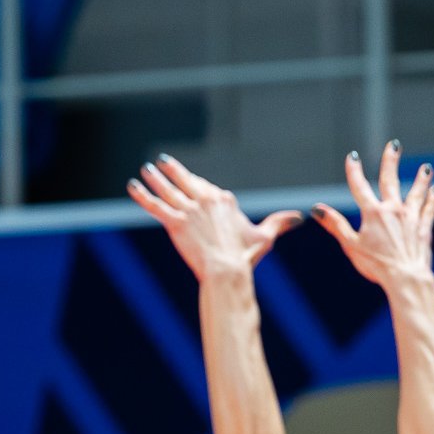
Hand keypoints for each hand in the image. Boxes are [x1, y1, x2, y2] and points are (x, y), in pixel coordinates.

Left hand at [127, 155, 302, 279]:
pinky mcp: (175, 222)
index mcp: (224, 200)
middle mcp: (205, 200)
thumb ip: (279, 223)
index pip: (206, 187)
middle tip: (160, 162)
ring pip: (167, 189)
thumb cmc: (245, 257)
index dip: (197, 186)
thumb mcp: (264, 237)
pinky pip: (155, 205)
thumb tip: (301, 217)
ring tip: (146, 170)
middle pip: (185, 180)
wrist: (227, 271)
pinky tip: (132, 186)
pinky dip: (142, 195)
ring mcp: (189, 210)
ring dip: (154, 178)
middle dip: (172, 170)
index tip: (190, 182)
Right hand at [310, 141, 433, 287]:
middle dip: (390, 161)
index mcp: (373, 213)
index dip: (354, 171)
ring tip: (426, 168)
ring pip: (416, 192)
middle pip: (390, 181)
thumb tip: (317, 209)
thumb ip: (335, 225)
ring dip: (421, 179)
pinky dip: (432, 199)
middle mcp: (393, 210)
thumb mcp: (351, 245)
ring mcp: (410, 218)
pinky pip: (429, 209)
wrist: (405, 277)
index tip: (352, 157)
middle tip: (394, 145)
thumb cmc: (376, 265)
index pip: (360, 187)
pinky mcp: (423, 228)